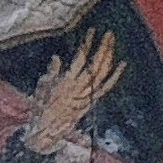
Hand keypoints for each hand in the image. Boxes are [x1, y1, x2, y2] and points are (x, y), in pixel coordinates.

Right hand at [21, 29, 121, 154]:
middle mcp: (79, 88)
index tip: (91, 31)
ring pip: (103, 73)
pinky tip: (122, 64)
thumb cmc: (40, 108)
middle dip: (103, 47)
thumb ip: (51, 72)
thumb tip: (57, 58)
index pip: (80, 58)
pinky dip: (115, 75)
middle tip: (109, 34)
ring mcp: (88, 95)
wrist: (47, 131)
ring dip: (109, 57)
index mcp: (65, 82)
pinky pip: (107, 87)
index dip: (87, 44)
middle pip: (96, 64)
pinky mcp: (92, 101)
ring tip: (112, 43)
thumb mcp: (41, 87)